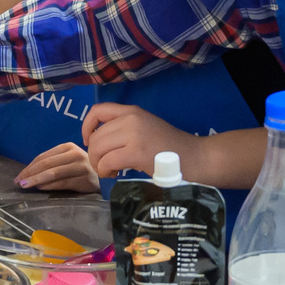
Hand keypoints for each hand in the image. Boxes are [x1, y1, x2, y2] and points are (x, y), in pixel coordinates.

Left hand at [14, 141, 98, 192]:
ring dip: (37, 180)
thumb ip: (51, 164)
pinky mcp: (85, 179)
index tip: (18, 176)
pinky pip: (63, 182)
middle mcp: (75, 154)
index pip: (43, 157)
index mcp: (68, 147)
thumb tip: (28, 174)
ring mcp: (81, 166)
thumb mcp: (67, 161)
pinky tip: (41, 188)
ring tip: (25, 185)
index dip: (29, 167)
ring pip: (54, 173)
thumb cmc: (81, 170)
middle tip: (18, 182)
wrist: (105, 177)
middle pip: (47, 164)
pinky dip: (50, 185)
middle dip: (30, 174)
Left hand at [78, 103, 194, 181]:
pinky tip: (115, 174)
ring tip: (111, 171)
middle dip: (94, 155)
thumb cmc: (173, 148)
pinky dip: (106, 171)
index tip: (88, 141)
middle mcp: (131, 118)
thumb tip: (99, 143)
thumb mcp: (147, 128)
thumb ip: (125, 129)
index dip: (87, 126)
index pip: (98, 110)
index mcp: (132, 111)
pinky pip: (107, 161)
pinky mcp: (137, 152)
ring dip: (99, 164)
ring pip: (98, 149)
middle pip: (96, 136)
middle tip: (104, 166)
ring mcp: (134, 134)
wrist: (197, 157)